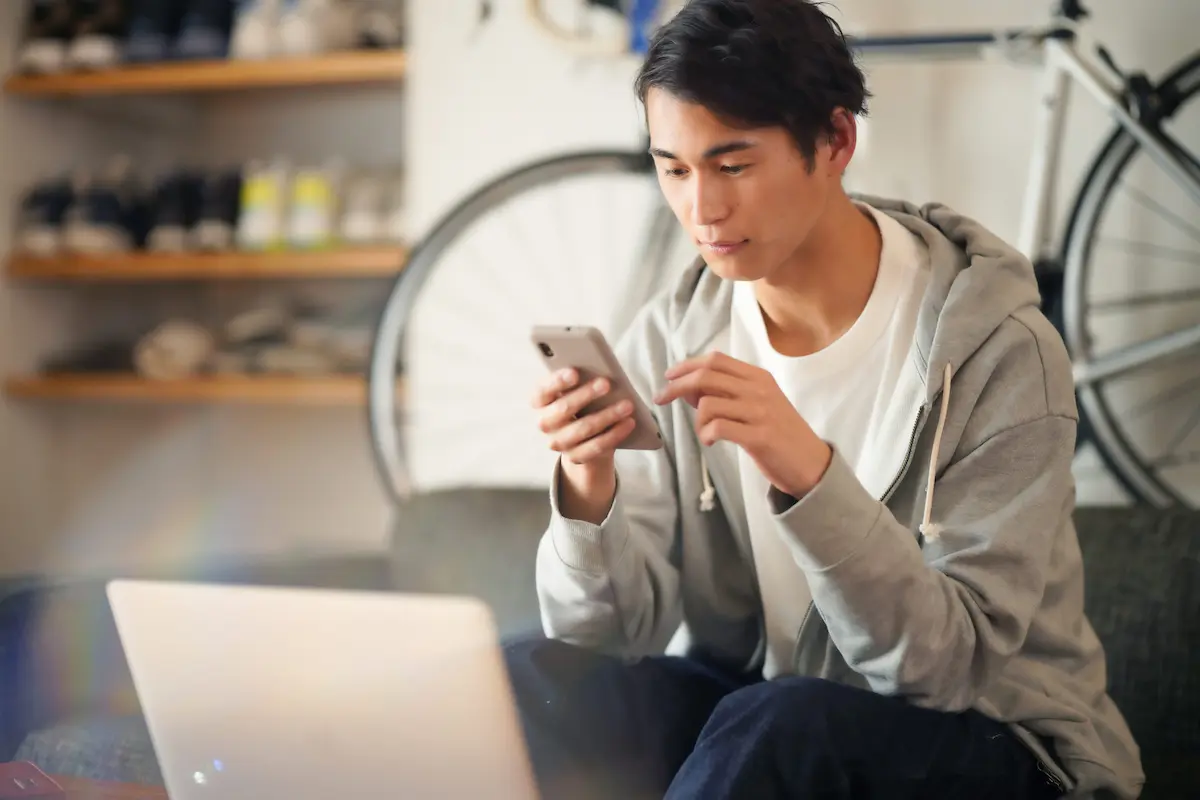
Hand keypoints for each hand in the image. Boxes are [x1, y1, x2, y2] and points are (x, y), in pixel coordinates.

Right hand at [533, 368, 634, 523]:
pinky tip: (629, 423)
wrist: (578, 435)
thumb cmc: (577, 401)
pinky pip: (597, 446)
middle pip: (564, 409)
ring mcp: (558, 442)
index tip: (575, 372)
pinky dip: (615, 434)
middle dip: (587, 395)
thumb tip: (598, 371)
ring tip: (627, 404)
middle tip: (606, 383)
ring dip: (607, 415)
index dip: (558, 381)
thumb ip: (578, 380)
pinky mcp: (575, 456)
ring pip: (584, 428)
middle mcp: (544, 423)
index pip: (544, 390)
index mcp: (539, 401)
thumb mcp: (572, 389)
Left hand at [653, 352, 832, 497]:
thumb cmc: (780, 433)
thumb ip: (728, 393)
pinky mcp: (759, 437)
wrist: (811, 463)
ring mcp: (760, 412)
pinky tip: (711, 442)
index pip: (715, 360)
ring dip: (696, 420)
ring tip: (705, 432)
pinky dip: (705, 435)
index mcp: (758, 377)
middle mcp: (759, 389)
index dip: (687, 366)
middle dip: (676, 386)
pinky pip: (717, 428)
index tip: (668, 377)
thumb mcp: (758, 404)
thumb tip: (689, 389)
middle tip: (661, 399)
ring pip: (708, 403)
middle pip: (706, 376)